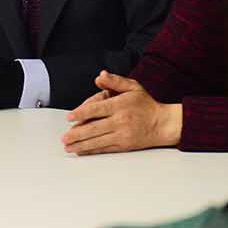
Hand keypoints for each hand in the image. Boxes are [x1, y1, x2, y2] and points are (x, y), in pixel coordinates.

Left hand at [61, 70, 181, 154]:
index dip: (82, 113)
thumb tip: (100, 76)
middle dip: (77, 134)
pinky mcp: (124, 146)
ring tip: (68, 147)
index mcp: (120, 105)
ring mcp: (122, 135)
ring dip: (81, 145)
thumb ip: (115, 81)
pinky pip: (105, 149)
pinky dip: (92, 151)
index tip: (70, 116)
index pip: (97, 109)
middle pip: (94, 128)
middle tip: (64, 137)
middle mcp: (120, 121)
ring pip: (98, 141)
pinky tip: (82, 151)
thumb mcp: (133, 87)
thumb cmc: (146, 105)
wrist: (163, 124)